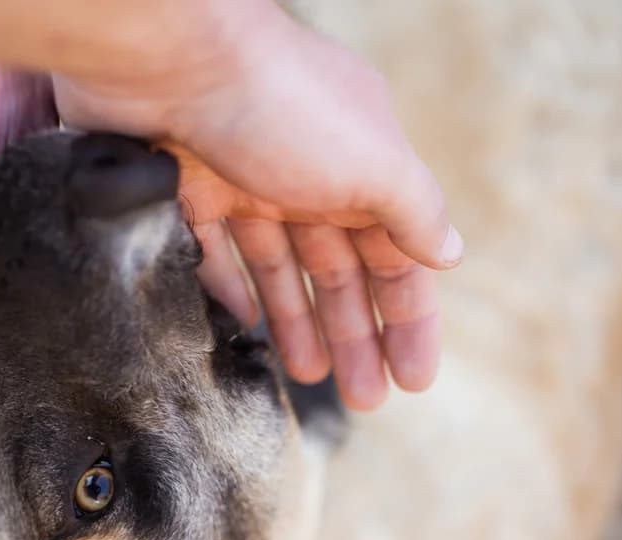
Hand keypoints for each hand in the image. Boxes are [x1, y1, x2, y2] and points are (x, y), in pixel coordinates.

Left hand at [48, 7, 461, 409]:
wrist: (170, 57)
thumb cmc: (282, 104)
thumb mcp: (371, 161)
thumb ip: (413, 211)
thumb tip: (451, 255)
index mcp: (361, 166)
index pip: (398, 256)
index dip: (409, 319)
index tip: (414, 380)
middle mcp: (306, 174)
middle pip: (339, 270)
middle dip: (355, 334)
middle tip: (363, 399)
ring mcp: (243, 180)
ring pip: (278, 266)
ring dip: (296, 321)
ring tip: (309, 375)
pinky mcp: (183, 186)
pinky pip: (211, 249)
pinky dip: (227, 286)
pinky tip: (241, 325)